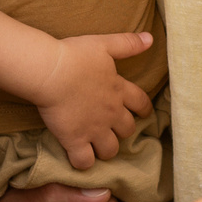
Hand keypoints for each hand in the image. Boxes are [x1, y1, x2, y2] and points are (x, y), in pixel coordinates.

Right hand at [33, 31, 154, 169]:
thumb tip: (150, 38)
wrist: (52, 72)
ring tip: (96, 146)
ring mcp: (94, 129)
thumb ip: (128, 44)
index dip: (143, 110)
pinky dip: (83, 163)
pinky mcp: (75, 140)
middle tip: (111, 128)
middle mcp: (111, 114)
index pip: (141, 104)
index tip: (141, 113)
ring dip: (106, 149)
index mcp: (119, 91)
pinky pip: (85, 162)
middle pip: (127, 131)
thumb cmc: (75, 56)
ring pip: (110, 150)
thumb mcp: (104, 45)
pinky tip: (77, 156)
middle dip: (122, 131)